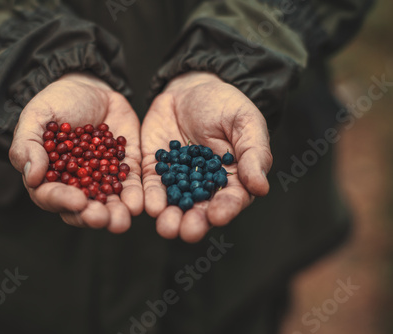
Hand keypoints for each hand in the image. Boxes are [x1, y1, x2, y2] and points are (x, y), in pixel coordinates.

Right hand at [9, 73, 142, 232]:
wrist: (89, 88)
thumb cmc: (56, 103)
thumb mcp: (36, 117)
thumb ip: (27, 145)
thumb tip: (32, 176)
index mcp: (49, 177)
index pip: (51, 196)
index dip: (63, 200)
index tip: (77, 200)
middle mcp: (76, 185)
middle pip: (82, 208)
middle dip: (92, 216)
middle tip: (102, 218)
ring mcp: (102, 178)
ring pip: (108, 203)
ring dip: (116, 214)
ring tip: (122, 220)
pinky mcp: (126, 169)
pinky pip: (131, 185)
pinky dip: (135, 195)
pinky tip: (139, 202)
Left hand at [141, 72, 271, 241]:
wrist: (191, 88)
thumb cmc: (225, 104)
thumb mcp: (245, 122)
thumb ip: (254, 153)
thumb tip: (261, 187)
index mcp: (231, 177)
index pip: (231, 198)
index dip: (225, 208)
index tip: (218, 216)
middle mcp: (203, 185)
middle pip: (199, 208)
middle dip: (193, 222)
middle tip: (186, 231)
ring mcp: (177, 178)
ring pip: (173, 203)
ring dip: (169, 216)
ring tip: (166, 227)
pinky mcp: (154, 168)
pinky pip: (151, 185)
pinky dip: (149, 196)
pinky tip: (148, 206)